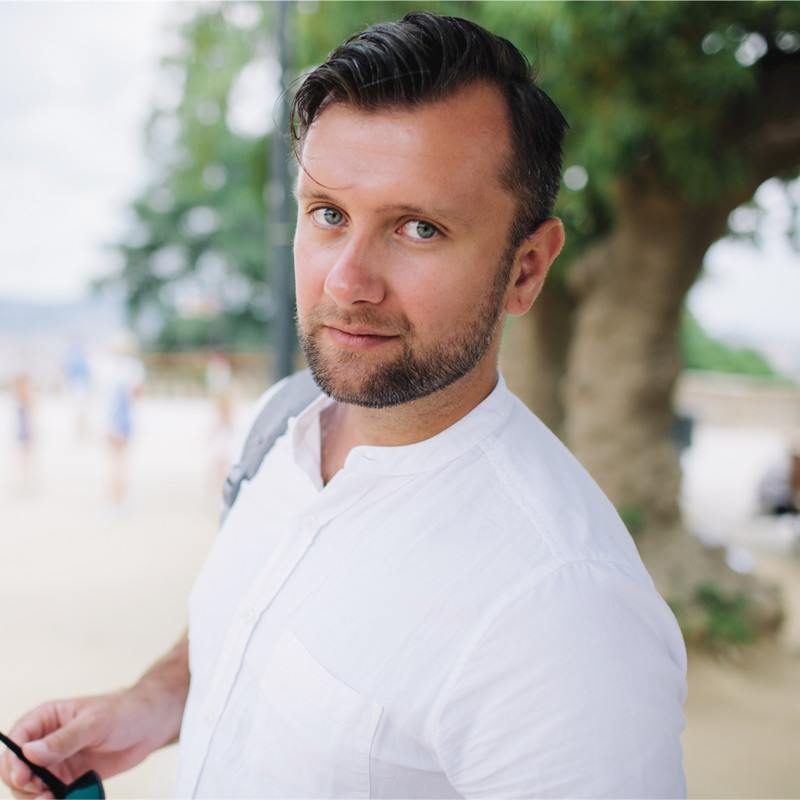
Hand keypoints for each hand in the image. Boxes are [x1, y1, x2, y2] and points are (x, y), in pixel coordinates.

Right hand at [0, 688, 174, 798]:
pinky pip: (51, 795)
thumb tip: (29, 752)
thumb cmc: (125, 711)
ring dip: (37, 799)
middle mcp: (46, 741)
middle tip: (42, 796)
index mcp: (47, 718)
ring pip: (30, 788)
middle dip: (23, 786)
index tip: (23, 777)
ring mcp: (56, 762)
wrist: (151, 725)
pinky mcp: (68, 779)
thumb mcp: (95, 722)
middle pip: (17, 769)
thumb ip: (64, 739)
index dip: (14, 760)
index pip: (16, 739)